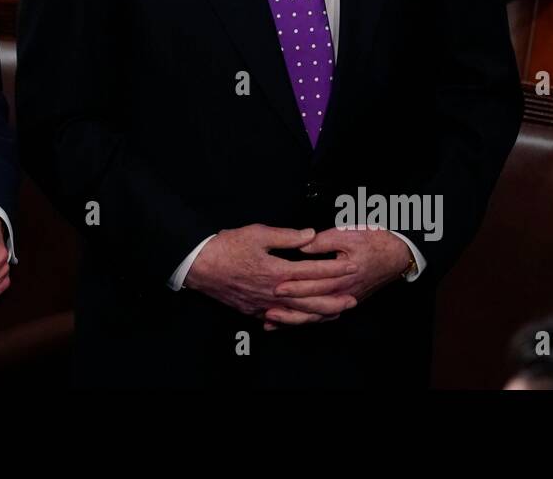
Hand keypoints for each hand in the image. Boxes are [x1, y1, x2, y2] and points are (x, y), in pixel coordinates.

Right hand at [184, 224, 358, 324]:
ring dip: (319, 313)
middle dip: (334, 299)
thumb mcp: (257, 233)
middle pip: (311, 299)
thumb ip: (287, 236)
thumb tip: (310, 235)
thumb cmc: (226, 247)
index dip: (333, 269)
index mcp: (277, 271)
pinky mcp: (253, 310)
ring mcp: (263, 304)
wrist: (199, 265)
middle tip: (353, 299)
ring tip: (335, 313)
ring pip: (298, 313)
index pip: (313, 271)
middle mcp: (273, 291)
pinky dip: (296, 320)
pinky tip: (304, 319)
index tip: (350, 266)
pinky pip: (280, 319)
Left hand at [265, 227, 410, 329]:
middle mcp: (345, 292)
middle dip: (290, 308)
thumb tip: (302, 244)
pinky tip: (290, 321)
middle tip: (268, 308)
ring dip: (296, 319)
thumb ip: (323, 241)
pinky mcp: (346, 301)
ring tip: (273, 321)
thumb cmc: (374, 241)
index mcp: (344, 275)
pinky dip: (307, 319)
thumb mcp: (348, 234)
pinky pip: (325, 315)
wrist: (397, 254)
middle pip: (314, 306)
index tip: (276, 287)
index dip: (295, 287)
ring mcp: (346, 299)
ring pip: (318, 316)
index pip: (315, 285)